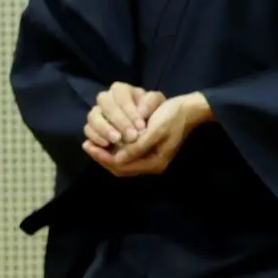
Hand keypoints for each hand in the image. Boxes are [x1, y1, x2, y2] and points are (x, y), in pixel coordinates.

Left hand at [83, 92, 210, 176]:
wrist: (190, 109)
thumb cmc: (172, 117)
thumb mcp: (155, 130)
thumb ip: (138, 146)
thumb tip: (118, 158)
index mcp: (154, 162)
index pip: (122, 166)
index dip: (104, 157)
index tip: (90, 146)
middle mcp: (151, 164)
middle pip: (121, 168)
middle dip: (103, 157)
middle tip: (87, 145)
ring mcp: (150, 158)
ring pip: (122, 162)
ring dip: (107, 154)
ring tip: (93, 144)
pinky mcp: (149, 150)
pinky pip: (127, 155)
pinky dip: (115, 149)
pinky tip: (106, 141)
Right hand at [85, 82, 165, 147]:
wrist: (146, 126)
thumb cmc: (152, 111)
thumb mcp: (158, 103)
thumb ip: (152, 102)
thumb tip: (141, 112)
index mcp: (121, 90)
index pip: (120, 93)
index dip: (129, 110)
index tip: (141, 126)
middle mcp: (106, 99)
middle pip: (104, 104)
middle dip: (118, 121)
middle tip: (131, 136)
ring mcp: (96, 113)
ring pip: (92, 116)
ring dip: (104, 129)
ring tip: (117, 141)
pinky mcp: (92, 128)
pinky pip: (88, 130)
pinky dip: (95, 137)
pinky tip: (106, 145)